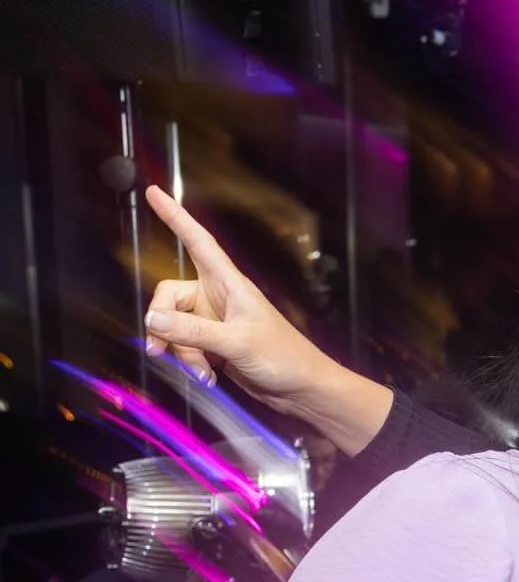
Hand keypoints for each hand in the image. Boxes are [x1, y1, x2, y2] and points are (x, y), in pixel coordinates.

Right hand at [142, 186, 338, 413]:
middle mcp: (218, 297)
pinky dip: (189, 362)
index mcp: (229, 284)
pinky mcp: (213, 343)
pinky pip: (184, 345)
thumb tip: (153, 319)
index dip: (175, 216)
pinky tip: (206, 377)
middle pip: (169, 296)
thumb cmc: (284, 358)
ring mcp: (214, 320)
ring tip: (200, 371)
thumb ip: (193, 332)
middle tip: (162, 350)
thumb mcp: (237, 343)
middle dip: (163, 325)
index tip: (154, 192)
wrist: (302, 389)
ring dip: (180, 351)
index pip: (197, 242)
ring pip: (173, 326)